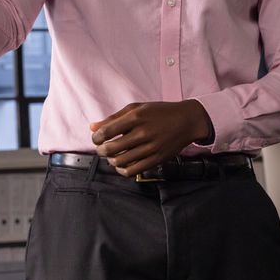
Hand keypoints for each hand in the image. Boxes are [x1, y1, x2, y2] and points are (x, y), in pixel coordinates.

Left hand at [89, 101, 213, 177]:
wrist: (187, 120)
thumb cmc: (160, 112)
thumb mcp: (136, 108)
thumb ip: (113, 118)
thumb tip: (92, 127)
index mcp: (135, 117)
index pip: (106, 132)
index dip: (96, 138)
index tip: (96, 139)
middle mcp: (142, 133)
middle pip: (111, 149)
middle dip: (101, 151)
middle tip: (102, 149)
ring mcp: (150, 147)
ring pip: (120, 161)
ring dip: (111, 161)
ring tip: (112, 156)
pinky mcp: (157, 159)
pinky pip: (134, 170)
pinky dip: (123, 170)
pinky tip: (122, 165)